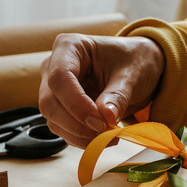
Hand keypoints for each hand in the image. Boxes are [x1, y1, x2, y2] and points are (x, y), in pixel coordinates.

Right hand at [39, 34, 164, 147]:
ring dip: (79, 135)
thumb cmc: (134, 61)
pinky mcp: (60, 107)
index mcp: (69, 47)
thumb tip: (105, 118)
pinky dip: (81, 139)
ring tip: (109, 136)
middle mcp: (53, 67)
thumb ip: (117, 95)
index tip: (100, 121)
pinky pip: (62, 129)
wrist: (136, 67)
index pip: (60, 78)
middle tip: (106, 132)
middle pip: (49, 103)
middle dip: (77, 124)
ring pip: (53, 120)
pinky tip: (101, 138)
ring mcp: (53, 89)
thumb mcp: (131, 75)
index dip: (76, 104)